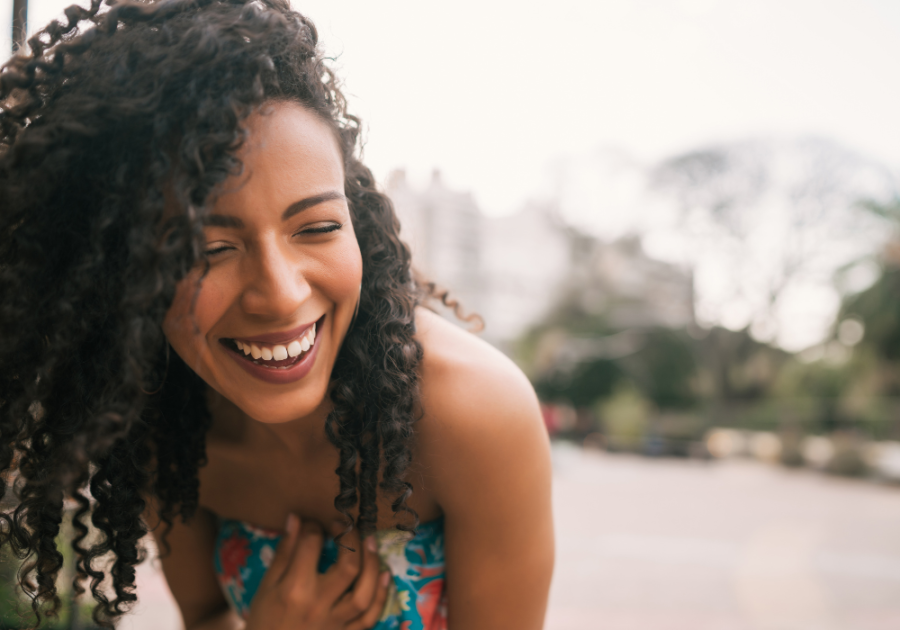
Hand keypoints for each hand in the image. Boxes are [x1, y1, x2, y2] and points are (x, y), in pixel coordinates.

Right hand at [245, 515, 390, 629]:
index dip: (314, 527)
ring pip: (364, 593)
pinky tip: (385, 575)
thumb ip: (284, 551)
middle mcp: (319, 604)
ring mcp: (335, 623)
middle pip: (348, 567)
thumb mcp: (267, 585)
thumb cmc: (264, 619)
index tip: (313, 523)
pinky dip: (381, 595)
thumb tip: (296, 518)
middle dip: (352, 539)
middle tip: (347, 525)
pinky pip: (370, 617)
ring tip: (371, 542)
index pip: (311, 546)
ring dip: (373, 564)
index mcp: (294, 588)